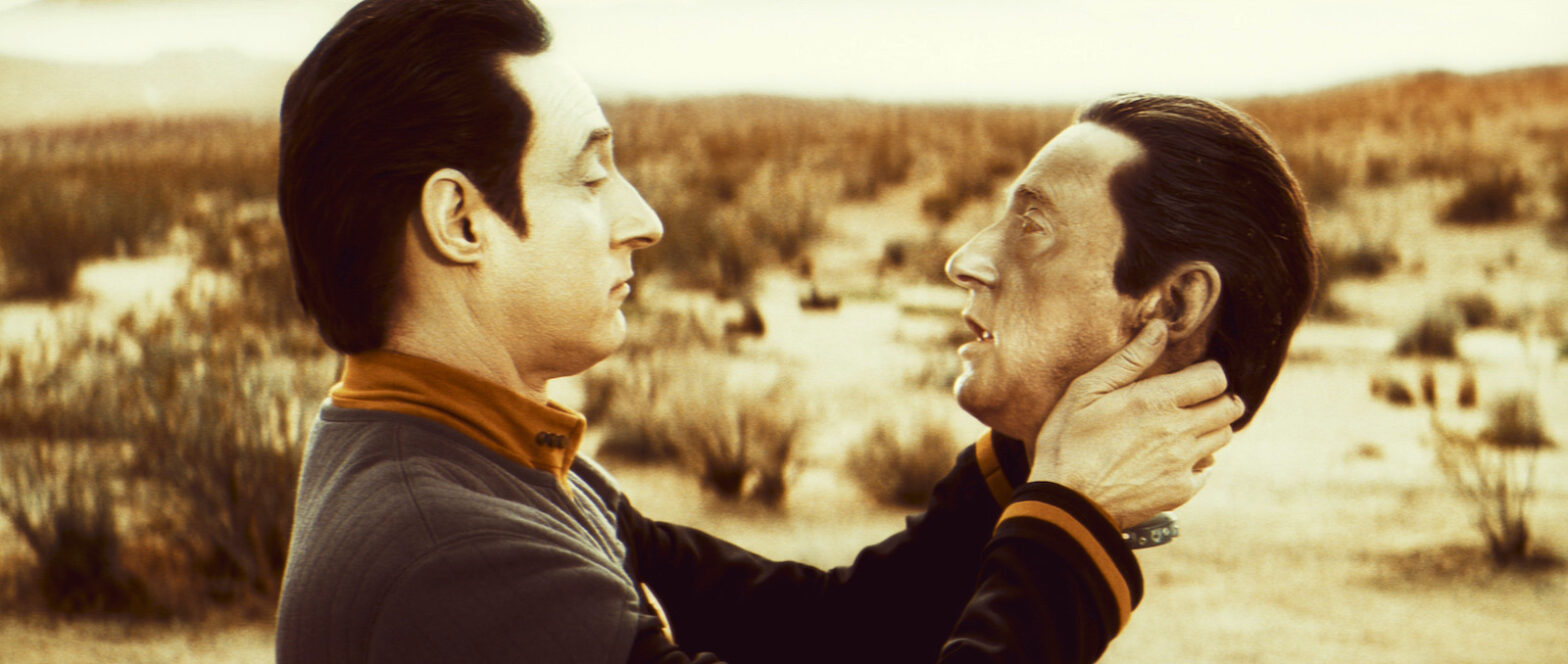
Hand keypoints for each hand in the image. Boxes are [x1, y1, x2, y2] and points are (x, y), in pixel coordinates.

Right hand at [1028, 320, 1243, 528]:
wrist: (1066, 503)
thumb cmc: (1067, 443)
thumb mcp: (1086, 392)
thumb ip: (1129, 360)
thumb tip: (1160, 329)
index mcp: (1158, 401)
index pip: (1215, 377)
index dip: (1207, 373)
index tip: (1191, 377)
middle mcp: (1179, 431)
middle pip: (1229, 407)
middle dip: (1217, 398)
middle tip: (1194, 400)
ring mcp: (1183, 464)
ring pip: (1223, 437)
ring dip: (1211, 427)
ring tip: (1184, 427)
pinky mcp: (1180, 492)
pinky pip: (1208, 470)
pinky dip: (1199, 461)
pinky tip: (1174, 459)